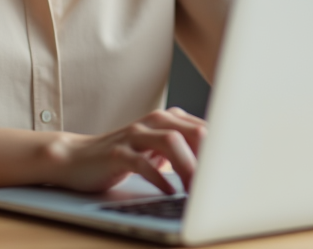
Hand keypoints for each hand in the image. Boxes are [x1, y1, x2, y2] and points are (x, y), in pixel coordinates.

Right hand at [45, 107, 206, 194]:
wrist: (78, 158)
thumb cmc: (123, 156)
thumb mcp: (157, 152)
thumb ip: (184, 153)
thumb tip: (217, 170)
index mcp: (168, 120)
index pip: (205, 130)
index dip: (222, 152)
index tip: (234, 174)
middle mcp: (153, 121)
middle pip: (193, 132)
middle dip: (209, 159)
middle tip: (219, 184)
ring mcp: (134, 135)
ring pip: (171, 143)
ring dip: (188, 168)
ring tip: (196, 191)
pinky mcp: (117, 153)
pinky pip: (143, 163)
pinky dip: (159, 178)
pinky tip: (169, 192)